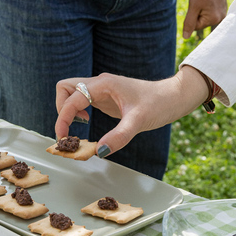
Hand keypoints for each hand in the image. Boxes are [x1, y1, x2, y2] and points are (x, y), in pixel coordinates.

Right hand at [54, 68, 210, 155]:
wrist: (174, 97)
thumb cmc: (159, 104)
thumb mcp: (139, 122)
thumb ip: (119, 137)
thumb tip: (98, 152)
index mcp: (104, 84)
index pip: (71, 98)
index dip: (63, 118)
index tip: (64, 137)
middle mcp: (100, 84)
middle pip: (65, 88)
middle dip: (61, 109)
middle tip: (71, 129)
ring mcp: (101, 90)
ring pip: (71, 93)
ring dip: (68, 110)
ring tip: (80, 126)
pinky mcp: (105, 98)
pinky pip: (82, 101)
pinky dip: (77, 112)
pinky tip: (87, 122)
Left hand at [182, 0, 226, 38]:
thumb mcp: (193, 7)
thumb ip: (189, 23)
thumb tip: (185, 37)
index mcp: (214, 19)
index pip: (195, 26)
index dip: (192, 15)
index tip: (196, 3)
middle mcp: (221, 18)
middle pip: (201, 22)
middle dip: (197, 12)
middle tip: (200, 0)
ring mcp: (222, 12)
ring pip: (204, 16)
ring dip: (201, 8)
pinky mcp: (222, 7)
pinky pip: (209, 11)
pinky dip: (206, 5)